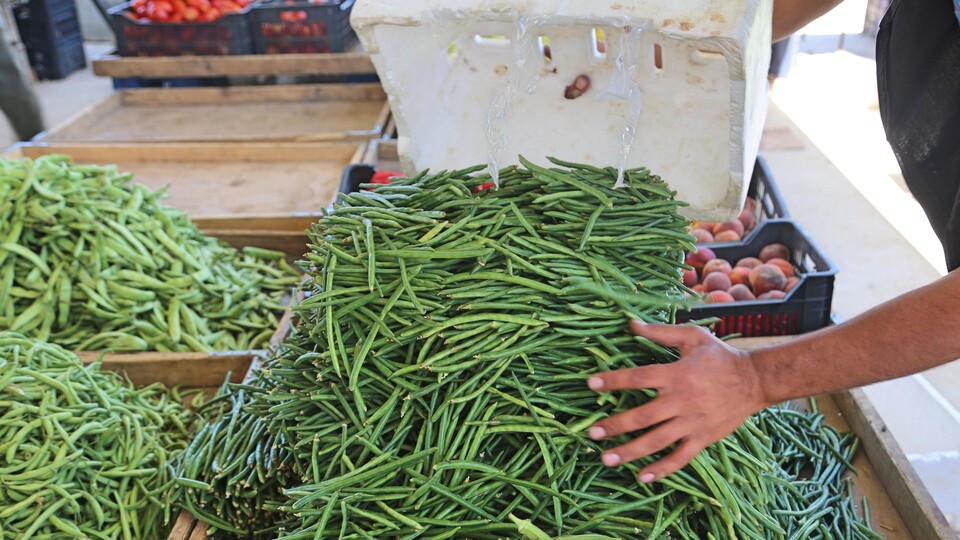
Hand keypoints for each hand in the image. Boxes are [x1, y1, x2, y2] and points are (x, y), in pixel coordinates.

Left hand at [587, 320, 768, 481]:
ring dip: (631, 452)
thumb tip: (629, 323)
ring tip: (607, 459)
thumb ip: (660, 332)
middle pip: (643, 416)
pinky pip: (680, 458)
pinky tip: (642, 477)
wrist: (755, 380)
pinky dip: (662, 469)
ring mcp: (693, 422)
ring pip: (658, 441)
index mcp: (677, 373)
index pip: (639, 377)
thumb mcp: (692, 337)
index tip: (591, 384)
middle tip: (592, 433)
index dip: (613, 380)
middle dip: (616, 426)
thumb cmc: (720, 356)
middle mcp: (683, 400)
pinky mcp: (704, 438)